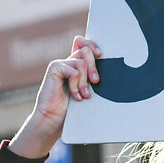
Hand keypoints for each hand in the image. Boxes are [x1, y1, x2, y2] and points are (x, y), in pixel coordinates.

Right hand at [9, 36, 100, 158]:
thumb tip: (110, 68)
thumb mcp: (87, 90)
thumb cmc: (72, 109)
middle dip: (94, 66)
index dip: (92, 44)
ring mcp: (60, 65)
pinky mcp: (54, 69)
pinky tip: (76, 96)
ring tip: (84, 94)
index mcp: (75, 65)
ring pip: (82, 62)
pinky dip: (77, 84)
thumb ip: (92, 77)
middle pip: (85, 50)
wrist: (53, 120)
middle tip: (96, 82)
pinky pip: (74, 71)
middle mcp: (67, 62)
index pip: (82, 43)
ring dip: (85, 81)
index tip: (100, 55)